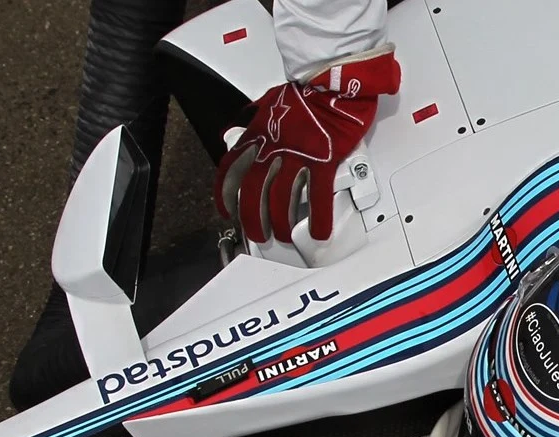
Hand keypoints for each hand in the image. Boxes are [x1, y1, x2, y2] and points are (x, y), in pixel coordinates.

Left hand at [215, 47, 400, 243]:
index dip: (226, 193)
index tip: (226, 210)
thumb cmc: (308, 88)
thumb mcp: (271, 99)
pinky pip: (319, 196)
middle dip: (253, 218)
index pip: (232, 168)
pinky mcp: (324, 160)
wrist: (333, 77)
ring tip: (285, 236)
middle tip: (259, 234)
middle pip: (254, 192)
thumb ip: (255, 114)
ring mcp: (299, 155)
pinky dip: (319, 219)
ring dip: (282, 222)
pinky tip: (319, 232)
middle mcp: (274, 147)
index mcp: (259, 134)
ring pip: (281, 198)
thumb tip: (244, 120)